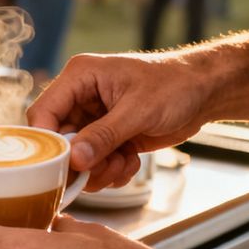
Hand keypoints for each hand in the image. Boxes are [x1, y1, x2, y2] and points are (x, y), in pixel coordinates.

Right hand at [28, 52, 213, 189]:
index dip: (49, 142)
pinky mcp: (108, 137)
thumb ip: (104, 135)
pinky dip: (112, 170)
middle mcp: (81, 98)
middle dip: (81, 161)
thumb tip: (74, 159)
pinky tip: (131, 160)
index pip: (43, 112)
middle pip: (58, 140)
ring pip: (77, 157)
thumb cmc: (175, 84)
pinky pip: (96, 163)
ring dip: (99, 169)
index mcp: (80, 77)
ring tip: (122, 163)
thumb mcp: (138, 110)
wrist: (204, 91)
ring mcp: (94, 119)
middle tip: (102, 169)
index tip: (65, 164)